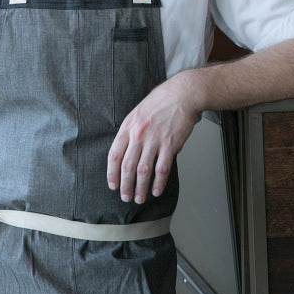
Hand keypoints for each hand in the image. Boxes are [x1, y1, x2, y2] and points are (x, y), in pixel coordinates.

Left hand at [107, 73, 198, 203]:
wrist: (181, 94)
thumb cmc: (160, 103)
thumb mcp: (137, 113)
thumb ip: (129, 132)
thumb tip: (125, 153)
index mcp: (127, 127)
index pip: (114, 155)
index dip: (112, 174)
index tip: (113, 185)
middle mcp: (139, 134)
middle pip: (127, 167)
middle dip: (125, 186)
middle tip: (126, 197)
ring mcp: (154, 140)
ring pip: (143, 171)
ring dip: (141, 188)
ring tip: (140, 198)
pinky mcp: (170, 144)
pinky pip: (162, 169)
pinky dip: (159, 183)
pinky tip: (157, 190)